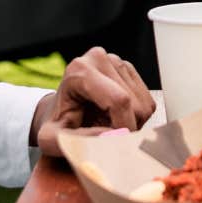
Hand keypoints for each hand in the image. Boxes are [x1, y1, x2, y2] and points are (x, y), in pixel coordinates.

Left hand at [31, 47, 156, 156]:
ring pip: (144, 105)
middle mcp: (99, 58)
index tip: (115, 144)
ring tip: (109, 126)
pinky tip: (117, 117)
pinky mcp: (128, 69)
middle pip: (134, 104)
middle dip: (126, 127)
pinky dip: (136, 117)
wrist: (60, 112)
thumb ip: (77, 140)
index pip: (118, 100)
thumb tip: (111, 135)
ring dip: (132, 123)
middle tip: (106, 136)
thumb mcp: (53, 139)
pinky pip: (147, 102)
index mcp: (79, 71)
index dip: (123, 127)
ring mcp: (116, 61)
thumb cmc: (56, 126)